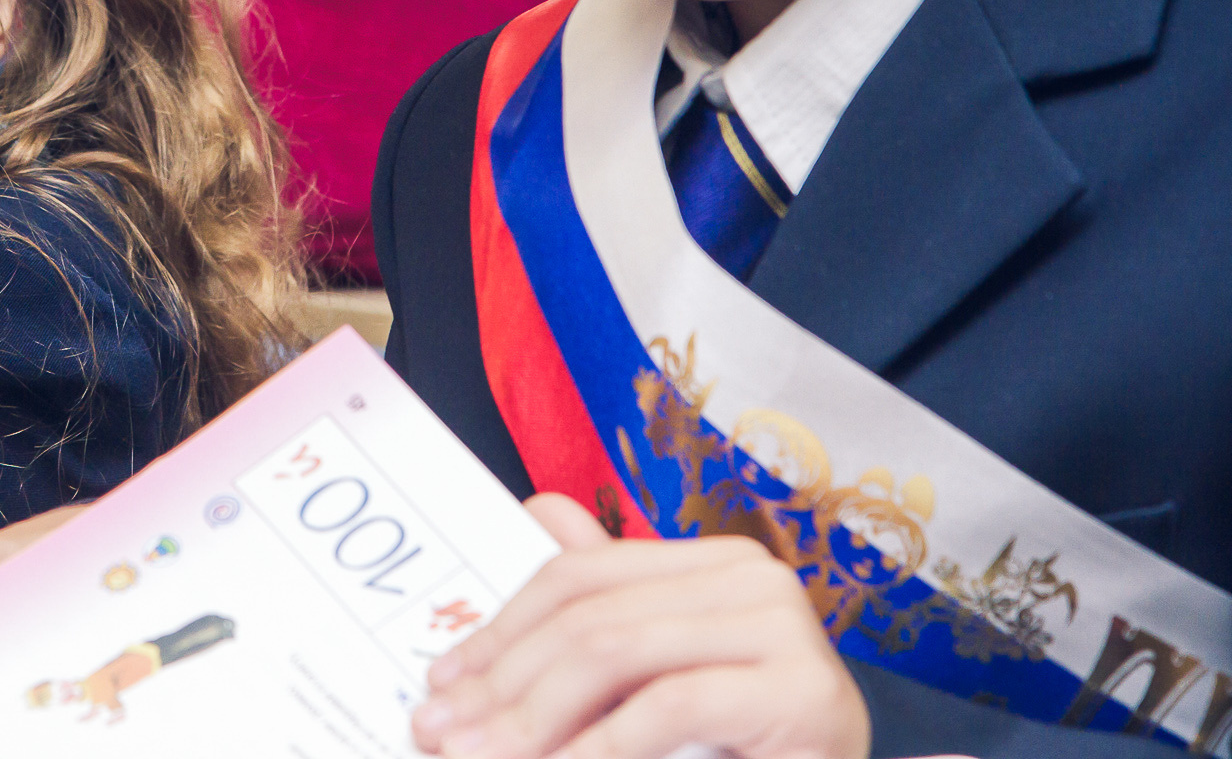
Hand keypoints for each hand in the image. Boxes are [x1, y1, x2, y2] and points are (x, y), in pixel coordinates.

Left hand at [413, 494, 866, 758]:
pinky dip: (600, 747)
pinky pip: (669, 704)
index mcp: (714, 564)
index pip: (579, 576)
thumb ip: (602, 607)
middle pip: (590, 617)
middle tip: (439, 733)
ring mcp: (785, 628)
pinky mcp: (801, 689)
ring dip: (532, 717)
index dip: (500, 630)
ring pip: (616, 654)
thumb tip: (534, 508)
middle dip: (502, 683)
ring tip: (479, 758)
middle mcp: (754, 578)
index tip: (441, 684)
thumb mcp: (654, 679)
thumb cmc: (739, 751)